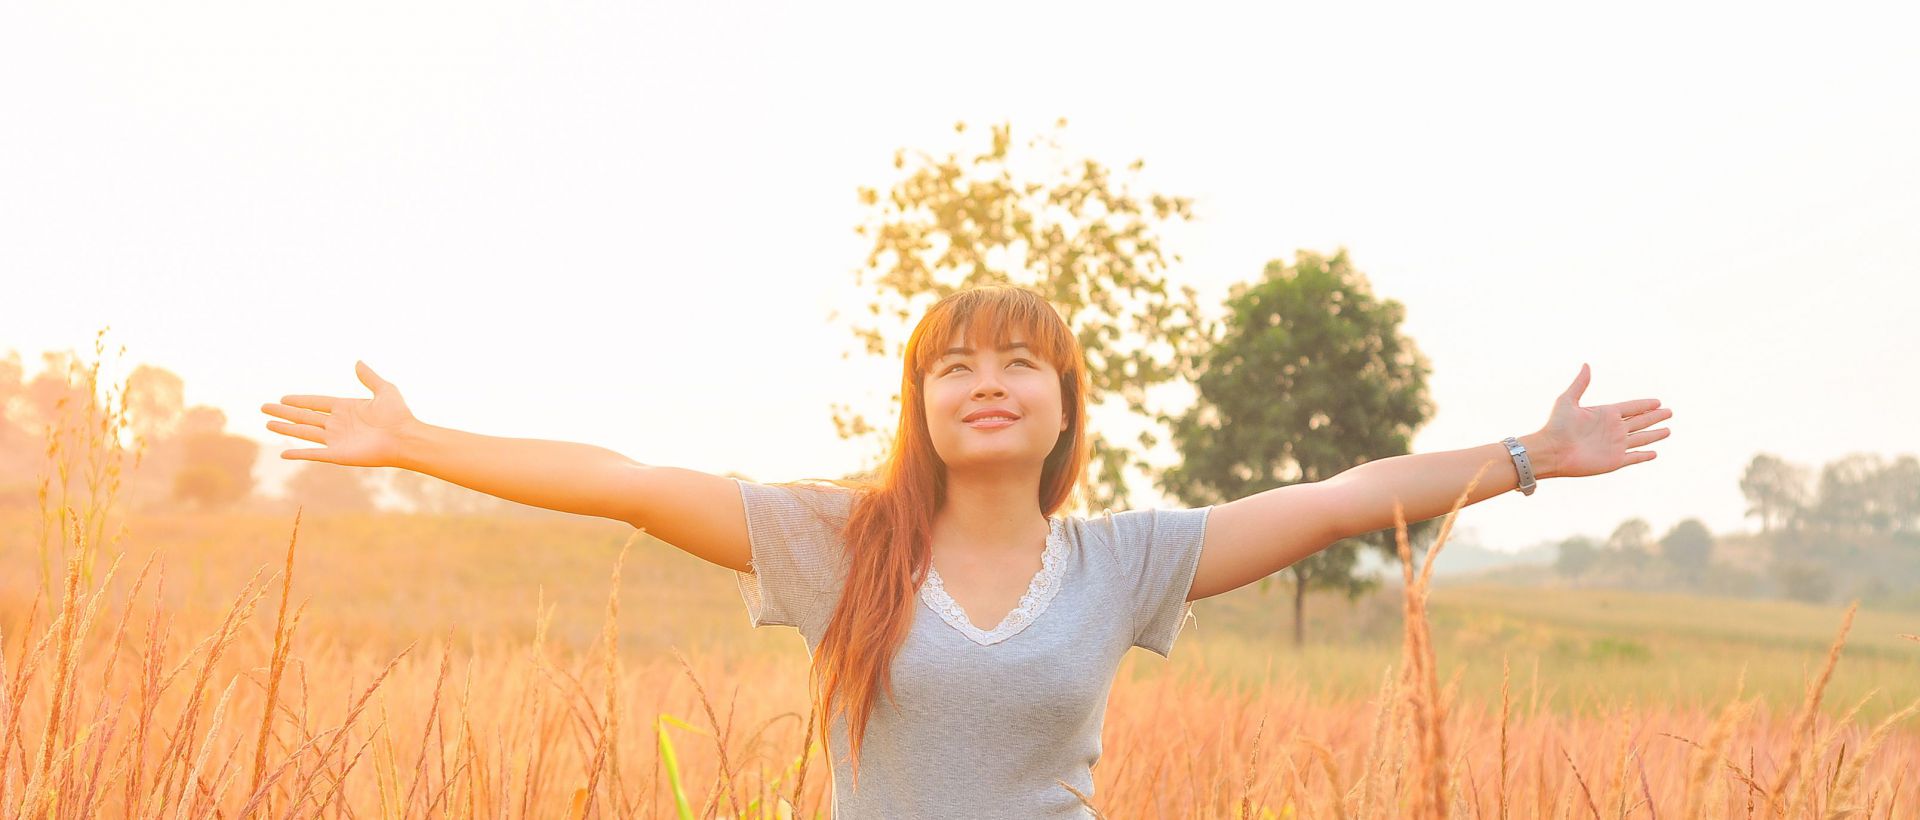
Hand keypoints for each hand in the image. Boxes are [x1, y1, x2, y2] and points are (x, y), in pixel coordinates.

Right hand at [261, 361, 418, 467]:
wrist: (405, 438)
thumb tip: (358, 362)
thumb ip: (369, 377)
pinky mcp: (337, 454)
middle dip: (284, 413)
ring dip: (285, 429)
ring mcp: (336, 440)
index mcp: (346, 408)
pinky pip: (313, 454)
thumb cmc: (399, 415)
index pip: (316, 403)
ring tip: (267, 424)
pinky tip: (282, 454)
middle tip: (264, 408)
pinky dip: (297, 453)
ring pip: (304, 432)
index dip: (299, 401)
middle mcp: (338, 424)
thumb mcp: (384, 390)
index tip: (283, 398)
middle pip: (304, 417)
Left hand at [1534, 363, 1672, 478]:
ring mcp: (1615, 445)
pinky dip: (1645, 455)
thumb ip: (1580, 384)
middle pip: (1640, 421)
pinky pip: (1634, 457)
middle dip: (1655, 417)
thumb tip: (1586, 364)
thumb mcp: (1567, 401)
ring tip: (1668, 430)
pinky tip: (1654, 453)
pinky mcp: (1614, 461)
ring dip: (1655, 435)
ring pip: (1641, 438)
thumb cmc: (1556, 426)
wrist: (1551, 452)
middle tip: (1669, 412)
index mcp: (1605, 413)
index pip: (1631, 407)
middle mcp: (1613, 429)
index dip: (1645, 405)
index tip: (1658, 401)